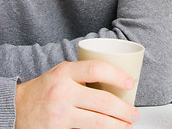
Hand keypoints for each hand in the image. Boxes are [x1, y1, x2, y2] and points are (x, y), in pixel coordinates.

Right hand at [15, 60, 138, 128]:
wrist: (18, 107)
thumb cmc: (45, 88)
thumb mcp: (62, 73)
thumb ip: (83, 74)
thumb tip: (115, 81)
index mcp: (66, 72)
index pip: (97, 69)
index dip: (117, 75)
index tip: (130, 82)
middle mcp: (63, 92)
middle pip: (102, 101)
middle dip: (123, 110)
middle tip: (133, 113)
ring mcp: (60, 113)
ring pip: (97, 122)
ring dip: (117, 125)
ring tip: (126, 125)